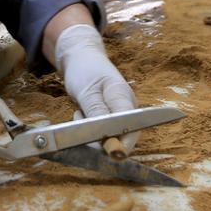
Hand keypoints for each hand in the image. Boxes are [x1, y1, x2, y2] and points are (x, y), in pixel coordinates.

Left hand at [54, 23, 138, 153]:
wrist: (81, 56)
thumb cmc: (85, 70)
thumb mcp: (87, 92)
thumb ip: (97, 113)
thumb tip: (106, 137)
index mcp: (124, 98)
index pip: (132, 128)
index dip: (124, 145)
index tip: (110, 154)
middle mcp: (127, 106)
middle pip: (123, 135)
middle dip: (102, 140)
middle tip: (81, 129)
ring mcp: (120, 110)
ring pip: (111, 134)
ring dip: (93, 133)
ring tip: (78, 114)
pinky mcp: (111, 113)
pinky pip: (104, 129)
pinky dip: (90, 127)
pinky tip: (80, 113)